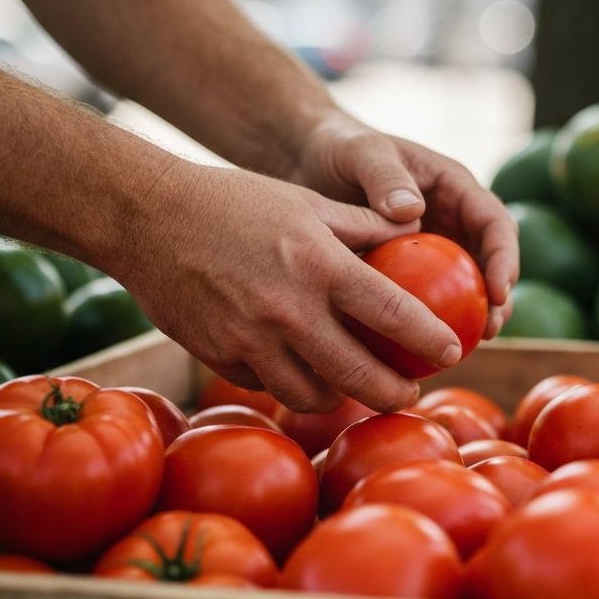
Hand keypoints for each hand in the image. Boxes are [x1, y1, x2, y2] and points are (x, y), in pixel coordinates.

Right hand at [113, 165, 465, 412]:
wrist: (146, 217)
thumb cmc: (234, 201)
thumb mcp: (307, 202)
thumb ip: (364, 227)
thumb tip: (415, 234)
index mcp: (321, 265)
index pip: (394, 315)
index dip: (431, 341)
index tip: (452, 351)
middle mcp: (289, 311)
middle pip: (360, 377)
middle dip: (395, 394)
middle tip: (410, 391)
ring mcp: (251, 340)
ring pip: (313, 395)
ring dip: (343, 397)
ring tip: (357, 384)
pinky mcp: (220, 357)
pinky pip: (270, 386)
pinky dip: (293, 383)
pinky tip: (302, 366)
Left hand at [288, 112, 518, 336]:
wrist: (309, 160)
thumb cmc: (340, 148)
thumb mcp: (362, 153)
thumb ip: (386, 177)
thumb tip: (413, 214)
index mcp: (455, 187)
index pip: (495, 222)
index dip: (505, 258)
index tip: (498, 291)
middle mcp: (452, 219)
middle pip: (490, 262)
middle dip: (499, 298)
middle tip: (488, 330)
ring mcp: (434, 246)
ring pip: (465, 287)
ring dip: (472, 317)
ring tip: (466, 347)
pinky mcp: (410, 269)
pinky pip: (426, 298)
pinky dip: (428, 322)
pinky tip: (415, 349)